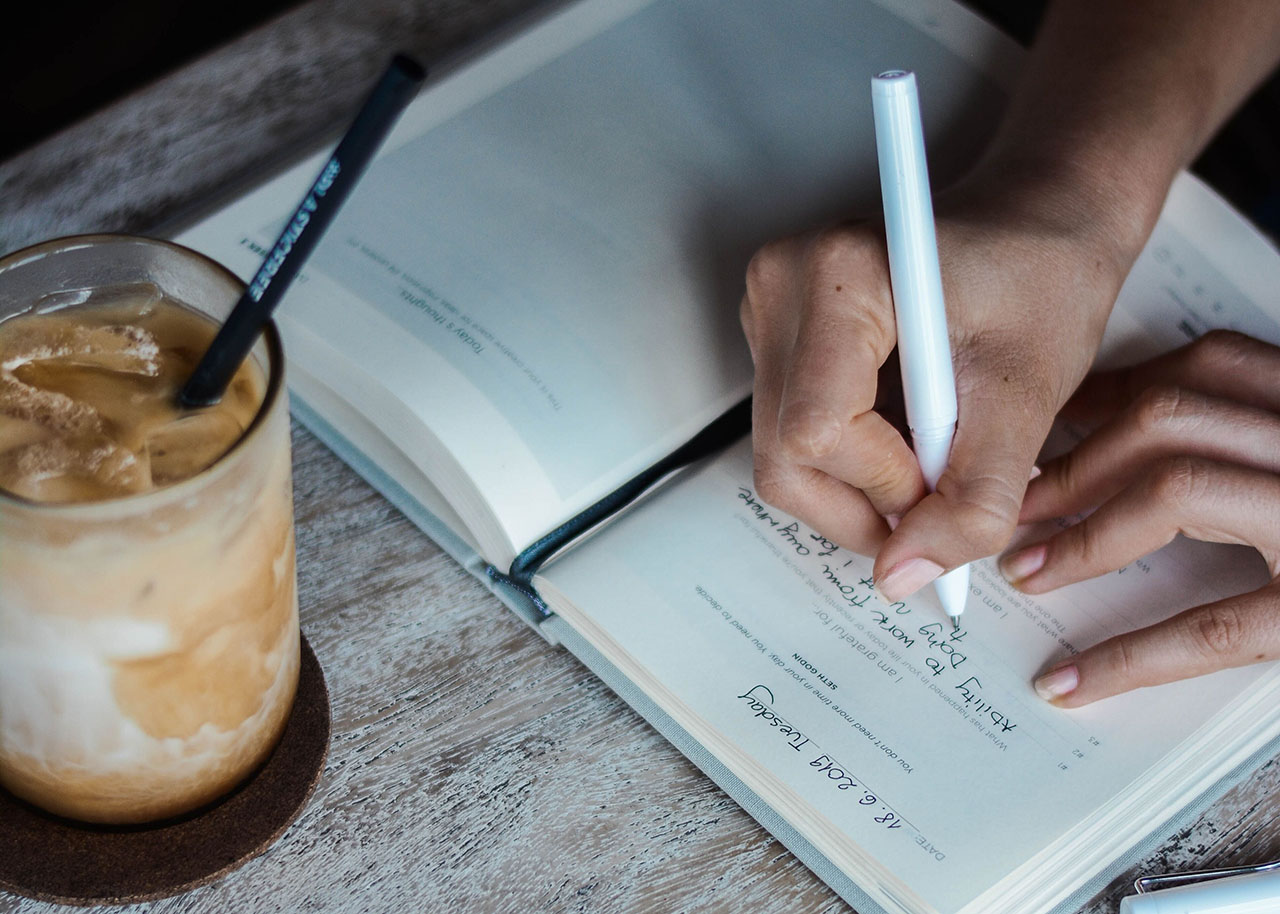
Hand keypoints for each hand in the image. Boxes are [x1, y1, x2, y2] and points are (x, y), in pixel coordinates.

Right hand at [740, 175, 1131, 594]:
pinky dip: (854, 461)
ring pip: (783, 459)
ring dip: (864, 486)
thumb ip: (972, 499)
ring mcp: (767, 312)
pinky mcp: (775, 338)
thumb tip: (902, 578)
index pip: (818, 434)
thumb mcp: (1027, 398)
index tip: (955, 482)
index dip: (888, 486)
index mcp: (834, 275)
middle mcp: (778, 287)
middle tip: (944, 496)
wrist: (1039, 224)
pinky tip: (908, 432)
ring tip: (936, 452)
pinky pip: (791, 438)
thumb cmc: (1043, 279)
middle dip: (868, 503)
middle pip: (785, 458)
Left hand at [1001, 331, 1279, 706]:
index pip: (1204, 368)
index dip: (1107, 398)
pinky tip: (1075, 681)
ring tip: (1030, 573)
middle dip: (1074, 463)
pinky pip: (1221, 624)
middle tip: (1019, 509)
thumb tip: (1133, 429)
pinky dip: (1134, 655)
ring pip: (1184, 485)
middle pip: (1172, 417)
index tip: (1047, 433)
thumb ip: (1256, 433)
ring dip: (1088, 532)